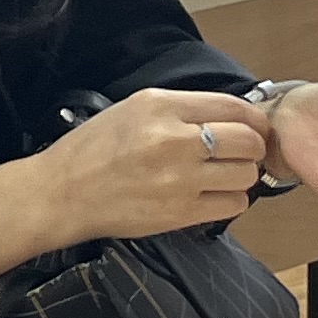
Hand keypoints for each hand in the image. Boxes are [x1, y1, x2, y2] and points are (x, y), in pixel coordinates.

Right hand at [29, 88, 271, 243]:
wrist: (64, 192)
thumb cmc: (94, 149)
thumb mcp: (131, 109)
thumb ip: (179, 109)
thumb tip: (230, 117)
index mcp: (159, 105)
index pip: (233, 107)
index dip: (253, 119)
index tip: (254, 127)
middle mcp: (173, 138)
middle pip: (248, 140)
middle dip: (252, 148)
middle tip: (240, 154)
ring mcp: (179, 178)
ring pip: (246, 174)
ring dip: (242, 175)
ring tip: (222, 176)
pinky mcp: (182, 212)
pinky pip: (234, 203)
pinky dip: (230, 199)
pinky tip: (211, 195)